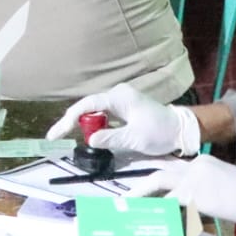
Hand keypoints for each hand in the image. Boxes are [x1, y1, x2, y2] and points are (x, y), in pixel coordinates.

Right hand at [45, 83, 200, 156]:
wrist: (182, 130)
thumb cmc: (161, 132)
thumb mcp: (135, 139)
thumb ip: (111, 138)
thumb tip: (88, 139)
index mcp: (118, 97)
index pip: (86, 106)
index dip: (68, 119)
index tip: (54, 134)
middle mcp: (116, 95)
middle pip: (87, 108)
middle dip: (73, 122)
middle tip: (58, 138)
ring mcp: (120, 101)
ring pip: (94, 112)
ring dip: (85, 125)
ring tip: (69, 137)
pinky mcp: (123, 109)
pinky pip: (103, 116)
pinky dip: (95, 126)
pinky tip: (90, 135)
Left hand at [131, 157, 235, 235]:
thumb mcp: (223, 190)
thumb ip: (202, 194)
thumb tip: (188, 208)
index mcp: (201, 162)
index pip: (171, 167)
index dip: (155, 177)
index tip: (143, 185)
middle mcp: (194, 165)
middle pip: (159, 171)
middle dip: (141, 184)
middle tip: (126, 195)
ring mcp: (193, 177)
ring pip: (157, 181)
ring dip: (139, 194)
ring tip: (125, 205)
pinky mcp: (195, 193)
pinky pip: (167, 202)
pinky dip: (155, 209)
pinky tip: (146, 216)